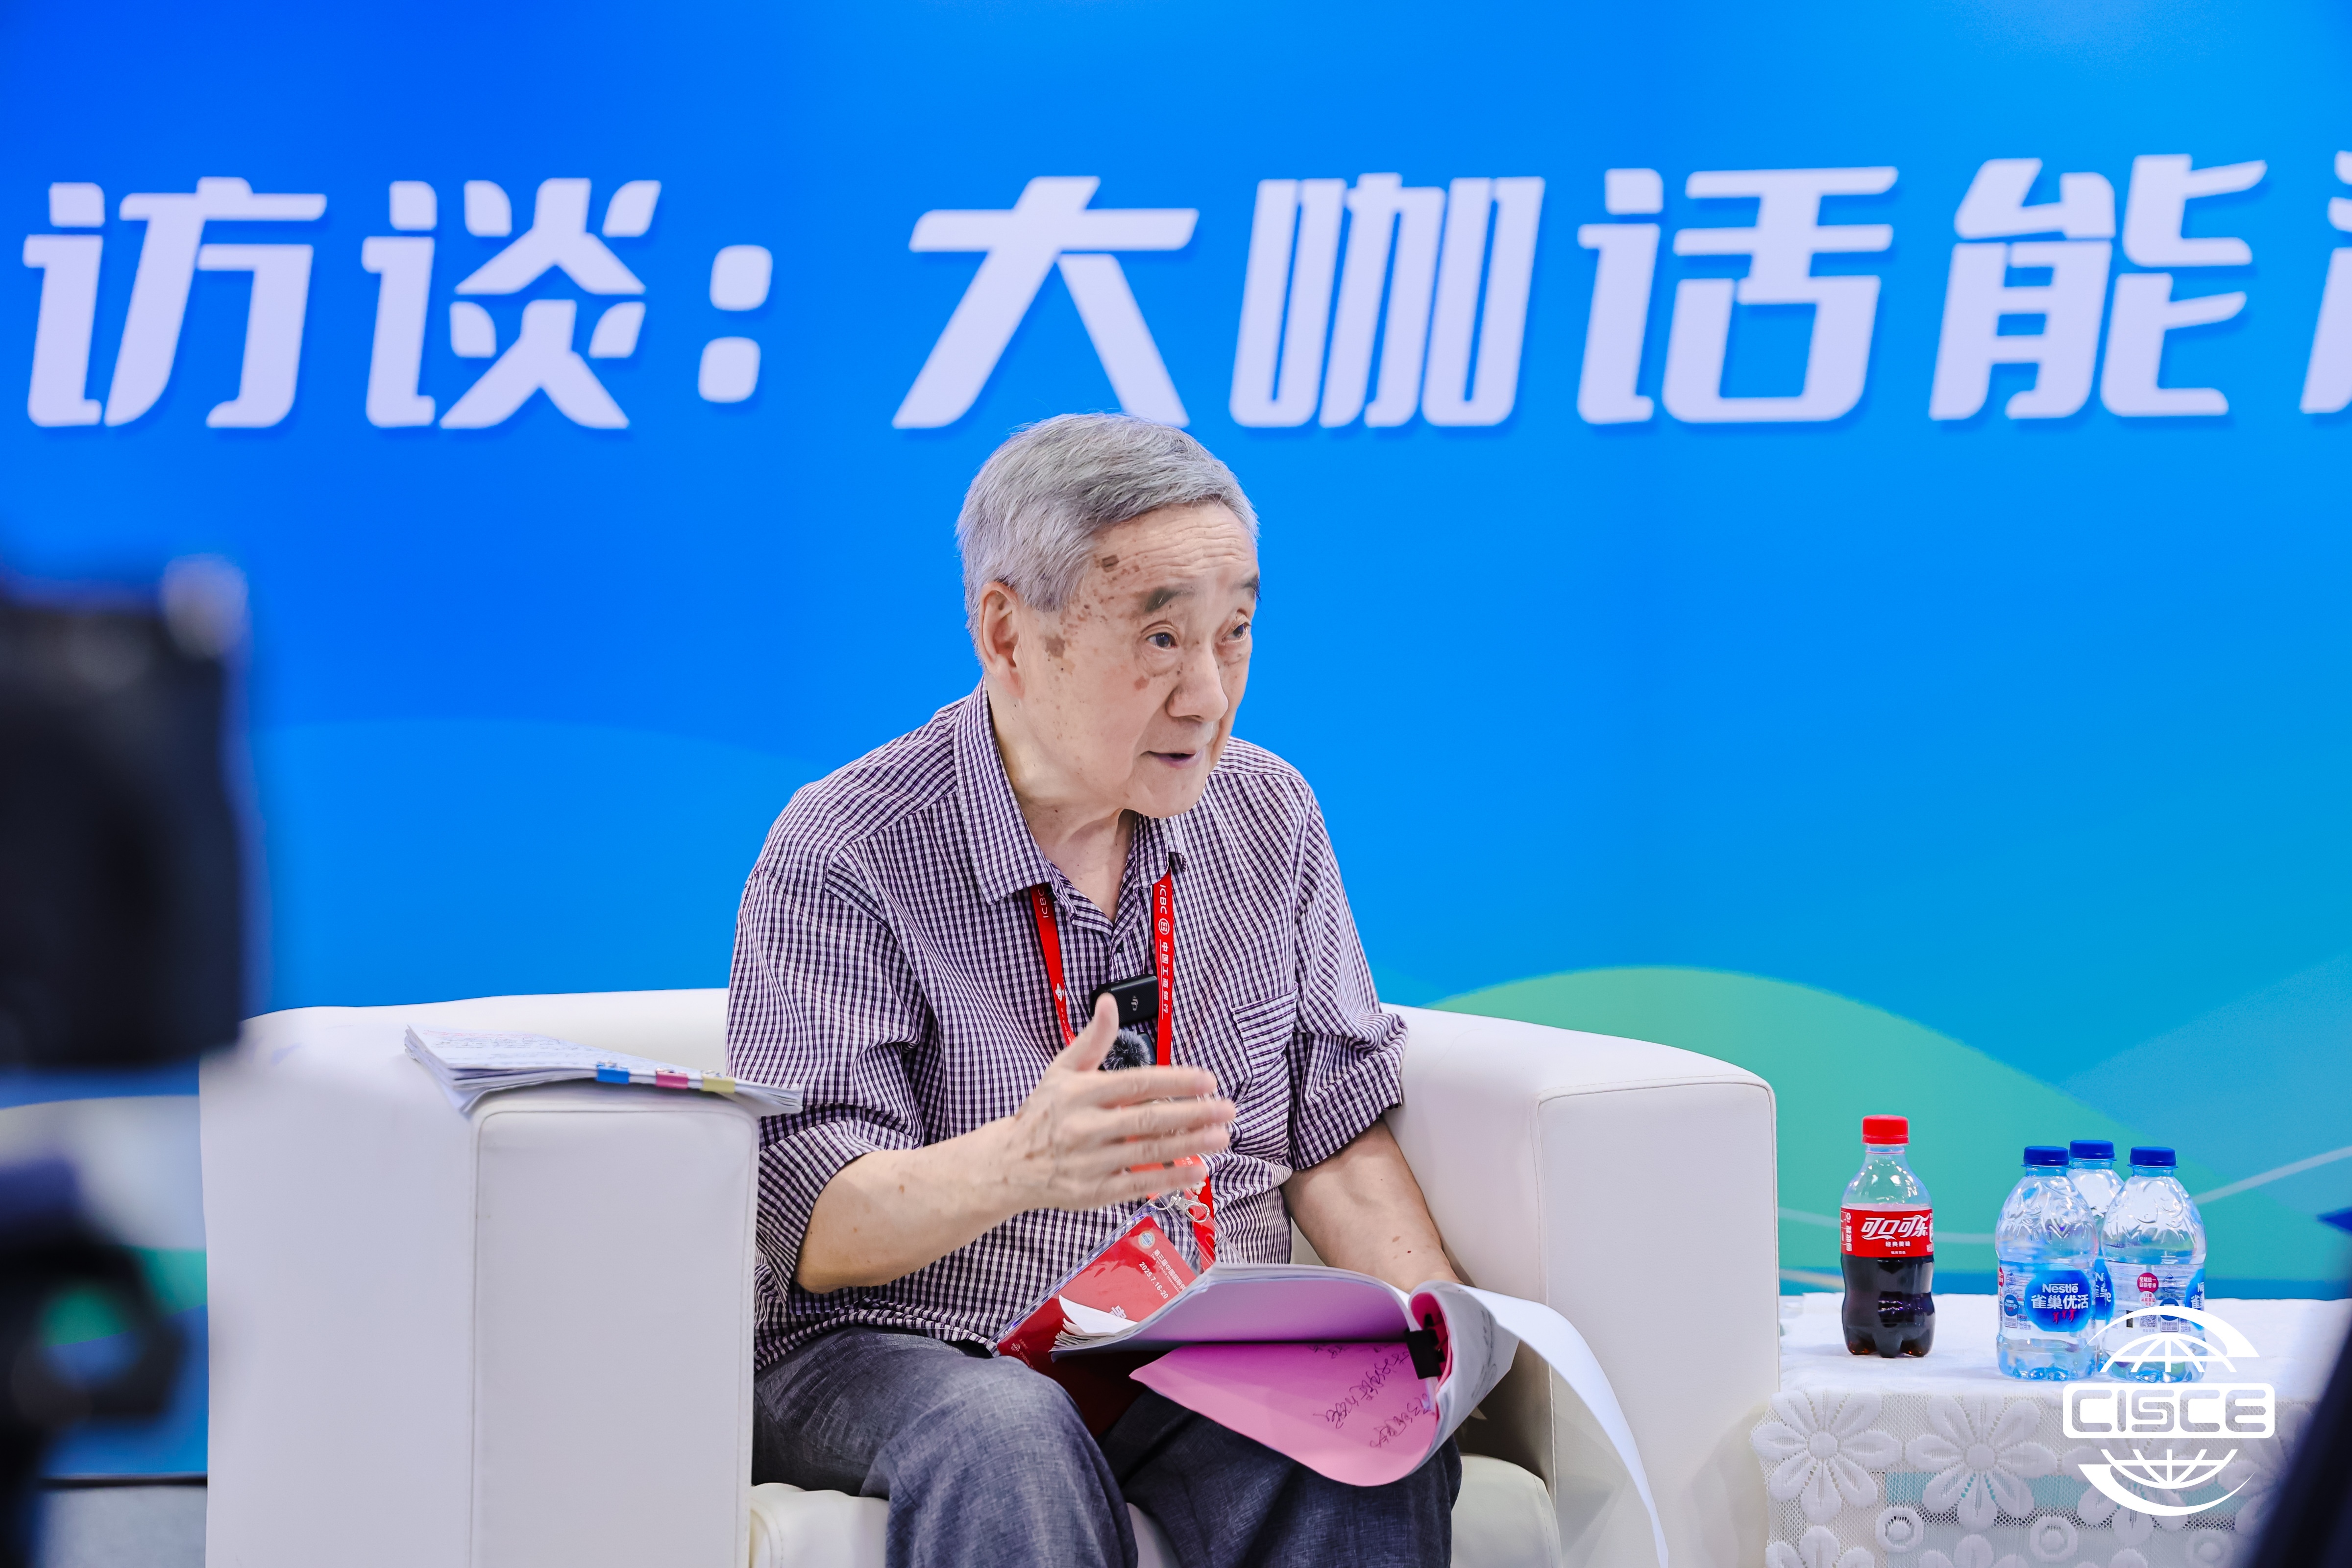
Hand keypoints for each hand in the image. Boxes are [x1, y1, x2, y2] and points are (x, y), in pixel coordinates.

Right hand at [989, 994, 1233, 1212]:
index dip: (1175, 1082)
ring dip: (1190, 1145)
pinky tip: (1197, 1170)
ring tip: (1221, 1137)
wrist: (1008, 1165)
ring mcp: (1090, 1161)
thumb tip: (1109, 1002)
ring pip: (1148, 1152)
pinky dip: (1171, 1178)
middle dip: (1193, 1114)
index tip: (1207, 1081)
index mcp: (1081, 1093)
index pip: (1137, 1083)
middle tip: (1226, 1110)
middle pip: (1148, 1119)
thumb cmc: (1043, 1114)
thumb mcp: (1062, 1071)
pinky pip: (1139, 1184)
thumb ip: (1092, 1039)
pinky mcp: (1094, 1191)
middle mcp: (1085, 1127)